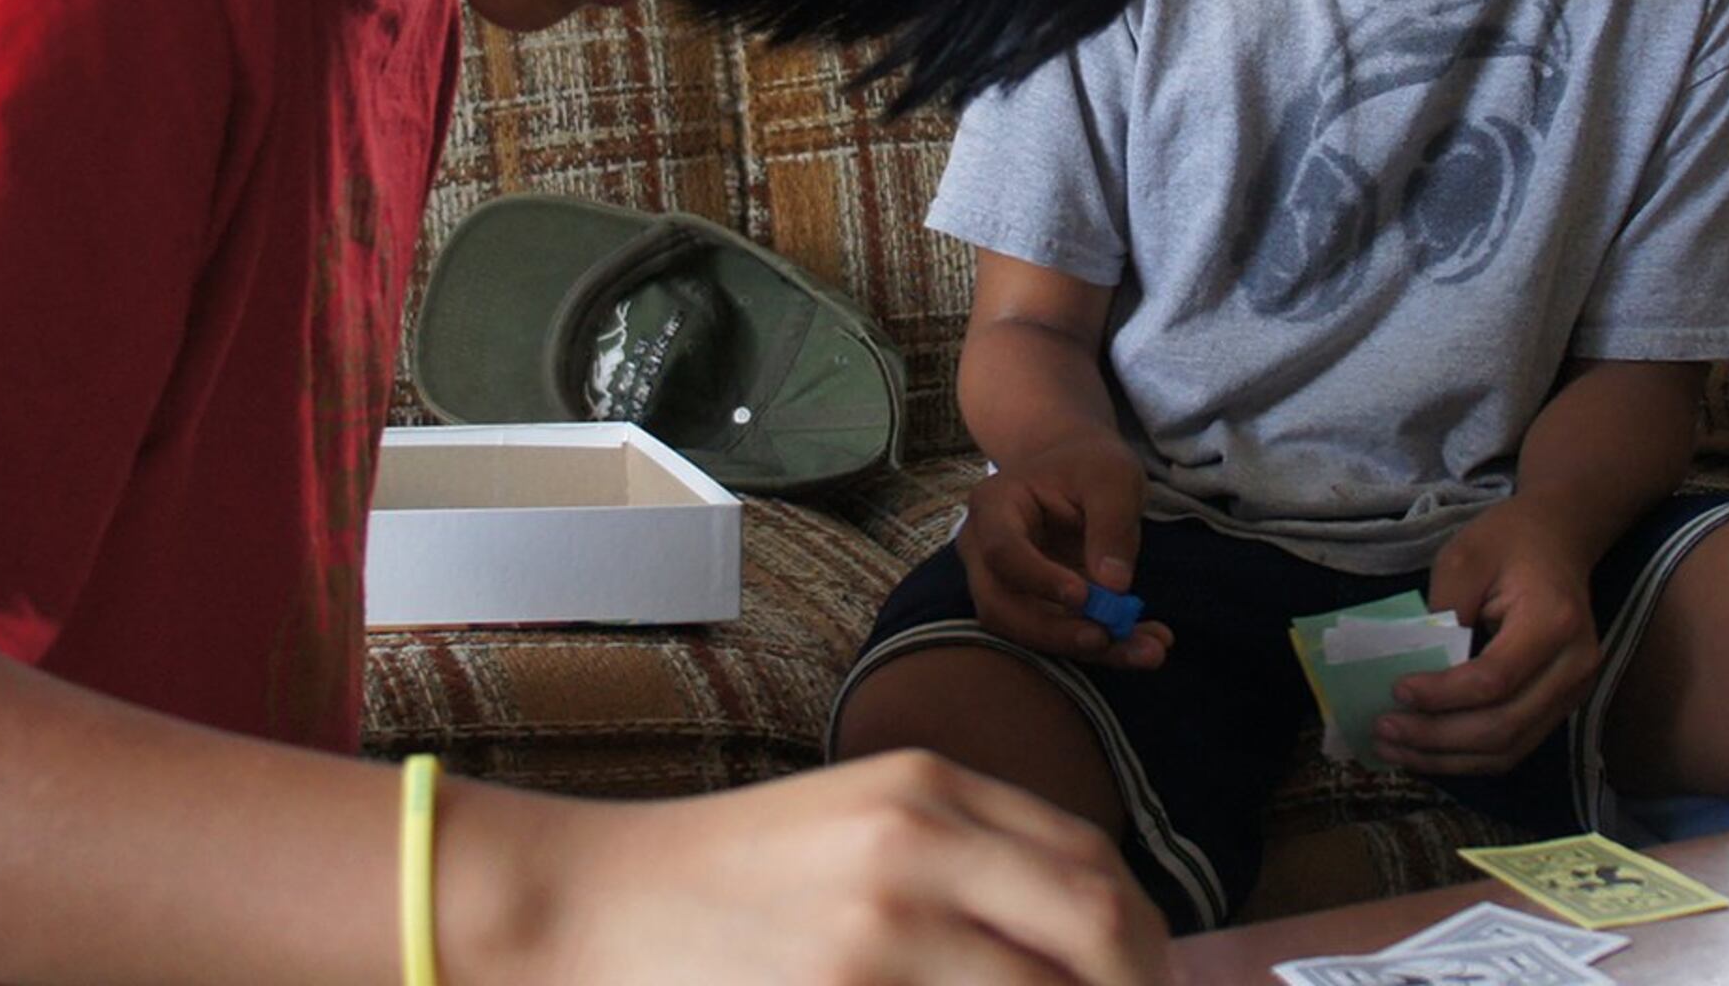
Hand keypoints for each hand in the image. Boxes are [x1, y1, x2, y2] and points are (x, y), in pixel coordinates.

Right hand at [447, 753, 1169, 985]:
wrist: (585, 903)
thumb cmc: (722, 878)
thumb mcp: (854, 823)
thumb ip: (962, 859)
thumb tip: (1080, 938)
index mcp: (928, 787)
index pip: (1092, 862)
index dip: (1143, 940)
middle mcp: (918, 843)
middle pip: (1101, 925)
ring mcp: (883, 928)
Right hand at [953, 437, 1172, 668]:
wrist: (1078, 468)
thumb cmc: (1088, 463)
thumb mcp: (1112, 475)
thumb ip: (1112, 523)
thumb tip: (1113, 587)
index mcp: (994, 507)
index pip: (1002, 552)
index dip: (1037, 579)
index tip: (1084, 596)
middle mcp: (985, 554)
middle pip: (1002, 607)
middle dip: (1055, 632)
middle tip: (1108, 638)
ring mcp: (1005, 586)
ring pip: (1029, 633)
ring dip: (1086, 649)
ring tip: (1148, 650)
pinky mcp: (1034, 608)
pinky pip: (1059, 636)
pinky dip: (1103, 648)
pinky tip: (1147, 646)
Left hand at [1378, 502, 1604, 775]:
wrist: (1559, 539)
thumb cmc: (1509, 541)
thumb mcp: (1464, 558)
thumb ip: (1442, 613)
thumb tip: (1414, 672)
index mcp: (1553, 622)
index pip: (1494, 679)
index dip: (1442, 694)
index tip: (1396, 691)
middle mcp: (1573, 666)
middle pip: (1503, 726)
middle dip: (1437, 737)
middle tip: (1383, 730)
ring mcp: (1574, 692)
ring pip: (1508, 749)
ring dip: (1447, 758)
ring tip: (1395, 750)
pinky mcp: (1561, 706)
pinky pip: (1514, 746)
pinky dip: (1468, 757)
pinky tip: (1427, 751)